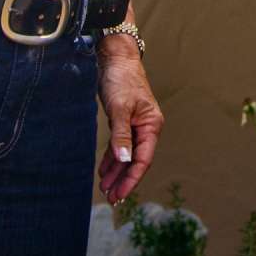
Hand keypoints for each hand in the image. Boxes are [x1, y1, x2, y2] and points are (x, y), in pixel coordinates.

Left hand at [95, 40, 160, 203]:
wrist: (115, 57)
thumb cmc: (121, 79)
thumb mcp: (119, 109)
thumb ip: (121, 136)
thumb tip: (125, 161)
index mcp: (151, 125)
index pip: (143, 158)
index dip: (132, 178)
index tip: (120, 194)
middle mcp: (146, 127)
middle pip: (136, 159)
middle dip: (124, 179)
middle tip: (111, 198)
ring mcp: (135, 124)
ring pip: (127, 154)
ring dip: (117, 171)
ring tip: (105, 189)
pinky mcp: (123, 120)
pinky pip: (120, 145)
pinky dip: (112, 158)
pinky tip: (104, 170)